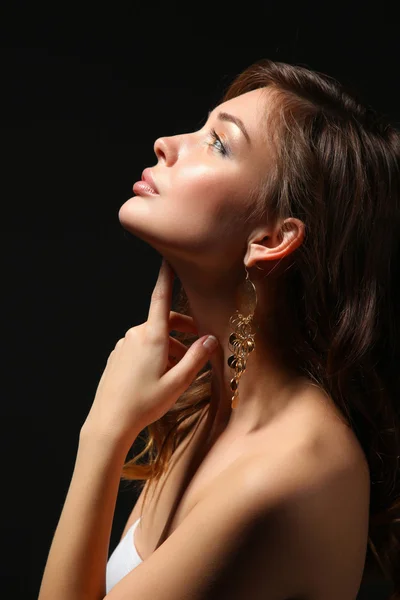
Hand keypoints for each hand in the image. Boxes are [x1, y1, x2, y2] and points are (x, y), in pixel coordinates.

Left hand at [82, 258, 217, 446]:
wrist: (109, 422)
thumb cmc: (145, 403)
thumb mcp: (178, 383)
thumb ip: (197, 358)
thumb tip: (211, 339)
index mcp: (152, 337)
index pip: (160, 298)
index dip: (166, 277)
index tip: (168, 260)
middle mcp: (135, 335)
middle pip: (163, 323)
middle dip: (182, 331)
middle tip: (198, 346)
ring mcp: (123, 346)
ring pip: (153, 338)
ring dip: (169, 348)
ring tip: (178, 372)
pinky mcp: (116, 357)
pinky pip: (140, 348)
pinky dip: (154, 354)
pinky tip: (159, 376)